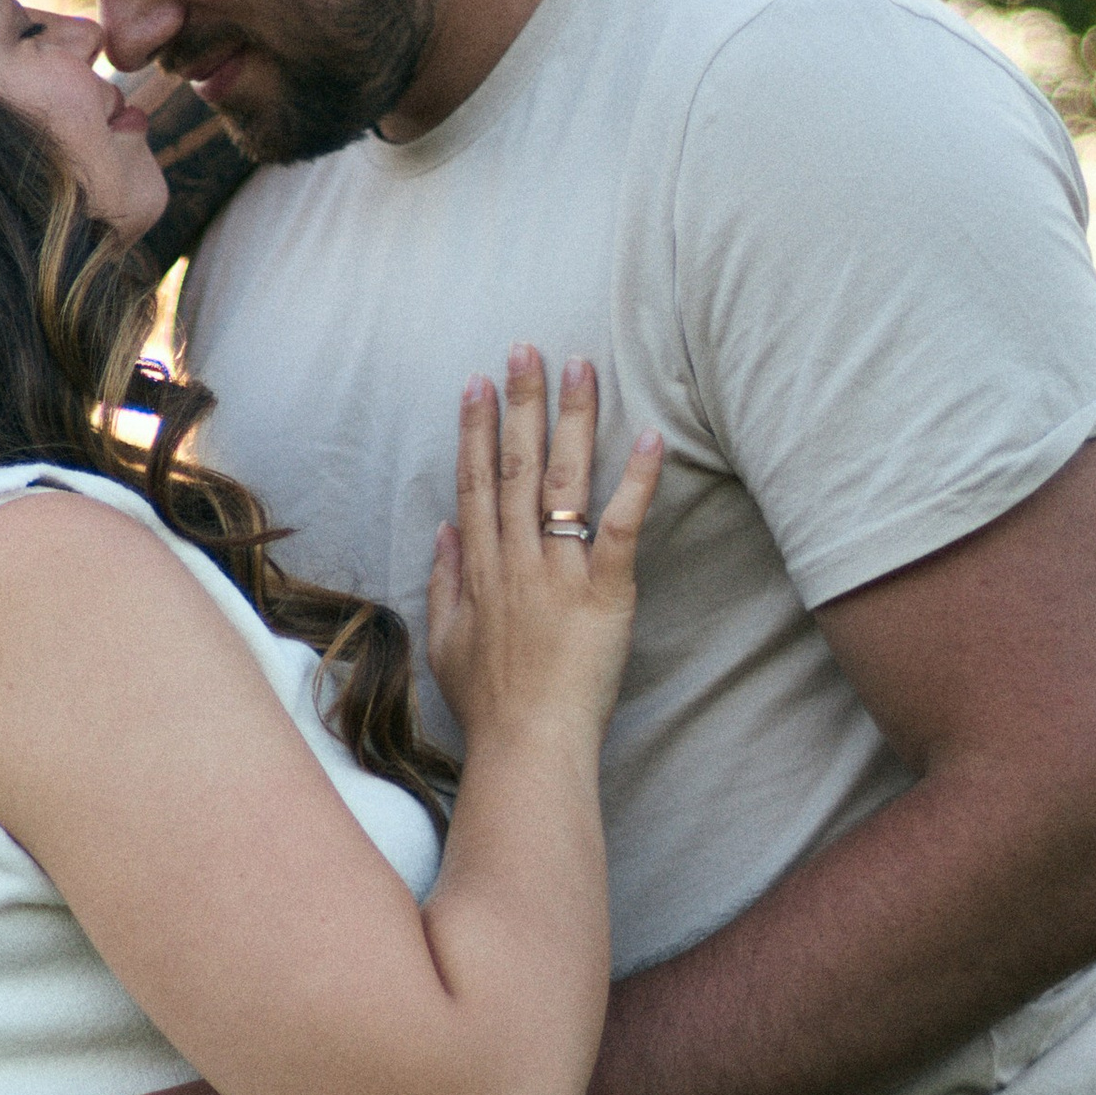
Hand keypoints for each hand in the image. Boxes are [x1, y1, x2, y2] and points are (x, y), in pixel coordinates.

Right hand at [426, 351, 661, 750]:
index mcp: (481, 569)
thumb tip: (444, 529)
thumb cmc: (490, 705)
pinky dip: (637, 483)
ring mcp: (558, 572)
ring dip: (572, 420)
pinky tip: (651, 439)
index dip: (476, 430)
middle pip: (517, 466)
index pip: (476, 483)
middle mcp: (515, 559)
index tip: (478, 384)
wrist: (527, 744)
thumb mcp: (445, 641)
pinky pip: (621, 528)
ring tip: (581, 367)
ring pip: (564, 481)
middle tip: (527, 349)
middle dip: (521, 403)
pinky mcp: (604, 593)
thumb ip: (444, 580)